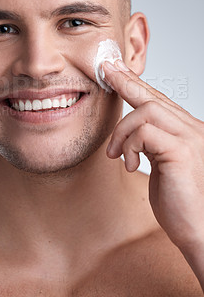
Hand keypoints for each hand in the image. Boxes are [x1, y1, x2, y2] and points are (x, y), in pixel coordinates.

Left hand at [102, 60, 203, 285]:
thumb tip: (132, 129)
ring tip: (114, 153)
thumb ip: (151, 143)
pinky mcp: (181, 152)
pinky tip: (130, 164)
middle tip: (105, 69)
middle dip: (126, 83)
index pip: (159, 100)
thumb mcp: (161, 164)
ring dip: (121, 131)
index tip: (117, 71)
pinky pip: (144, 133)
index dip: (136, 84)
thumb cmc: (177, 201)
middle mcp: (192, 129)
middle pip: (154, 97)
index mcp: (186, 131)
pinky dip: (129, 145)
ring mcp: (190, 138)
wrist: (196, 231)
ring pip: (146, 111)